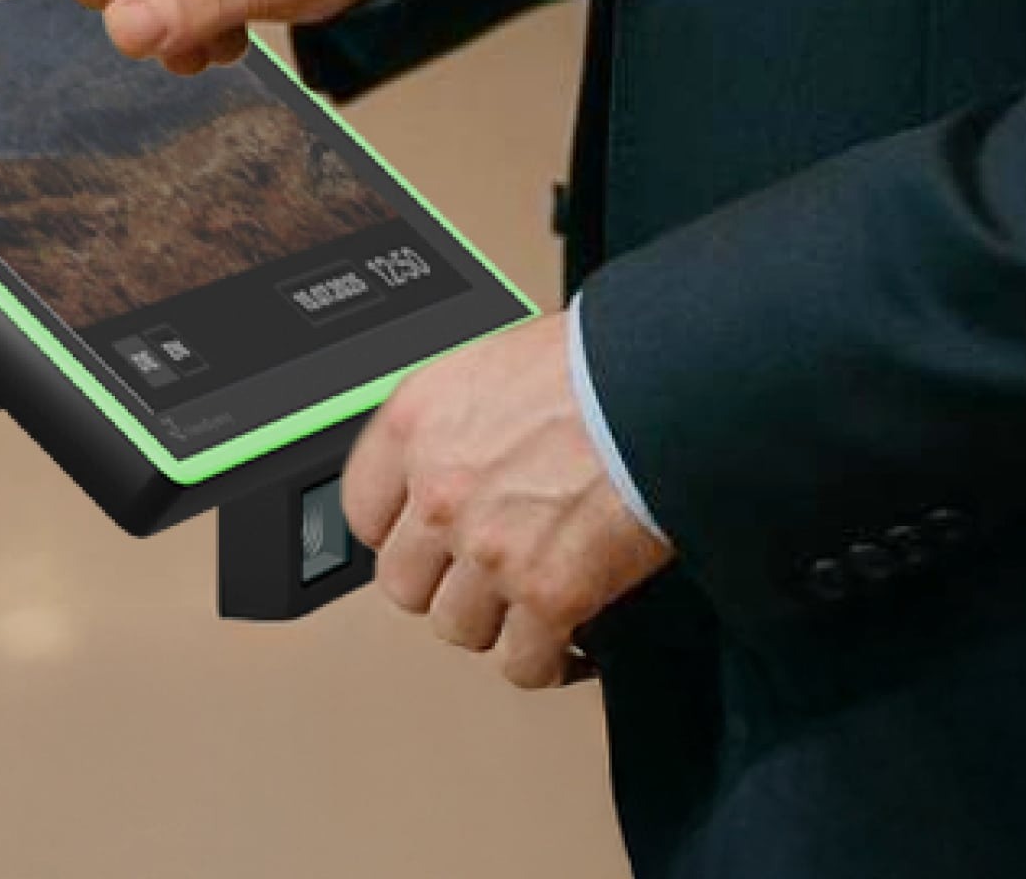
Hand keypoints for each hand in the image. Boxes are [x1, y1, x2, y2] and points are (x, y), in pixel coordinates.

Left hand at [343, 312, 675, 688]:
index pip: (364, 510)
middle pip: (404, 584)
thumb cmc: (594, 362)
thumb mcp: (498, 365)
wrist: (661, 385)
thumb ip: (464, 420)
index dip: (398, 533)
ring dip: (495, 621)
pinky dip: (546, 660)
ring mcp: (490, 549)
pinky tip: (564, 641)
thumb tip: (467, 453)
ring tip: (526, 602)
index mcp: (418, 422)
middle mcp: (440, 490)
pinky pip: (524, 663)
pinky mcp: (549, 595)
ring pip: (458, 629)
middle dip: (444, 583)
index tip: (420, 542)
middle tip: (480, 575)